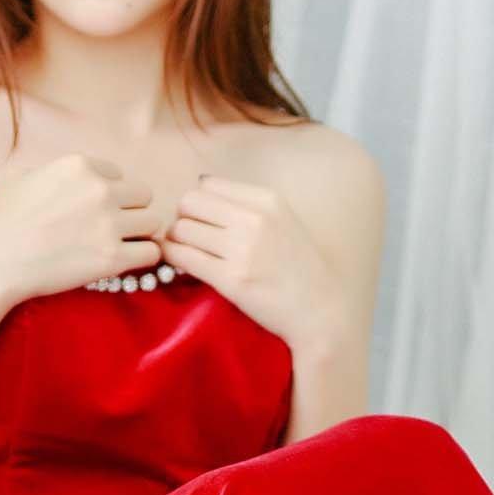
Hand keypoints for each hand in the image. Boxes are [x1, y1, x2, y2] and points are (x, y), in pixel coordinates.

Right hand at [0, 153, 163, 300]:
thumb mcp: (20, 178)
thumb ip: (48, 172)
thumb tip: (53, 175)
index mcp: (80, 166)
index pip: (118, 175)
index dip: (109, 194)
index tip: (94, 211)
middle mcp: (100, 190)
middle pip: (143, 196)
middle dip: (130, 211)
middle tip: (111, 230)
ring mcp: (109, 224)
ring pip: (152, 222)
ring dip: (139, 234)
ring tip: (119, 246)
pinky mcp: (113, 258)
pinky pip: (151, 253)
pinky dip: (143, 258)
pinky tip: (126, 262)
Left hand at [160, 175, 346, 351]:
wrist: (319, 311)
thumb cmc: (299, 268)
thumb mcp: (283, 221)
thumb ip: (247, 203)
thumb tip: (201, 183)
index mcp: (267, 200)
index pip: (208, 184)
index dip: (198, 203)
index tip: (202, 221)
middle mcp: (254, 219)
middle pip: (189, 202)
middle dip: (182, 219)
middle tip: (190, 238)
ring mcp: (242, 249)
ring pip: (181, 229)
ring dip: (176, 240)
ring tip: (186, 253)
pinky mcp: (231, 279)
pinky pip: (182, 257)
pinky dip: (174, 259)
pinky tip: (182, 267)